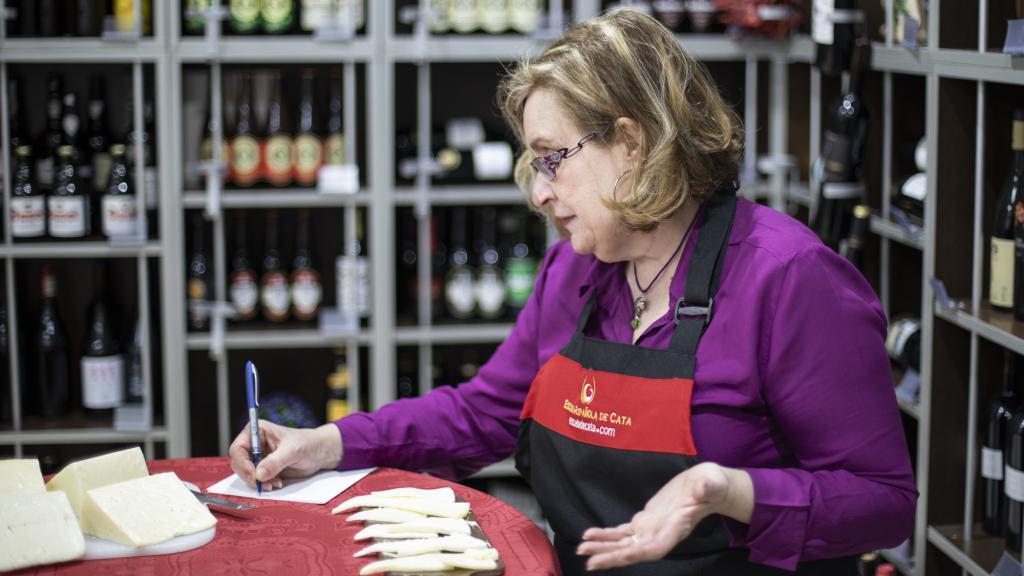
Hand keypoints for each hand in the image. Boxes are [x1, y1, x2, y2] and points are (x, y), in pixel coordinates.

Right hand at [228, 421, 342, 490]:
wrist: (319, 453)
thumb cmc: (308, 443)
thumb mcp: (293, 450)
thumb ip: (275, 461)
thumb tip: (259, 474)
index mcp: (257, 431)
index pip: (238, 448)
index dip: (242, 463)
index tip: (253, 475)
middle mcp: (255, 443)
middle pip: (239, 463)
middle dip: (250, 475)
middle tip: (262, 484)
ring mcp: (259, 457)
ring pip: (247, 473)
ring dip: (258, 482)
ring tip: (274, 483)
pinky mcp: (264, 468)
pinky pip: (256, 480)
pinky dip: (264, 484)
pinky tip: (277, 483)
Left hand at [576, 462, 751, 570]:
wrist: (708, 485)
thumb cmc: (712, 485)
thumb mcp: (713, 483)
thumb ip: (708, 488)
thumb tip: (702, 489)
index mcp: (676, 529)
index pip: (654, 548)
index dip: (637, 553)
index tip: (620, 556)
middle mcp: (661, 535)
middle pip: (633, 551)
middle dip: (612, 557)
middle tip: (589, 562)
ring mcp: (651, 529)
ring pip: (624, 544)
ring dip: (603, 547)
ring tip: (581, 549)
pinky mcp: (645, 521)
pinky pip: (623, 532)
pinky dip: (606, 534)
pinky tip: (590, 535)